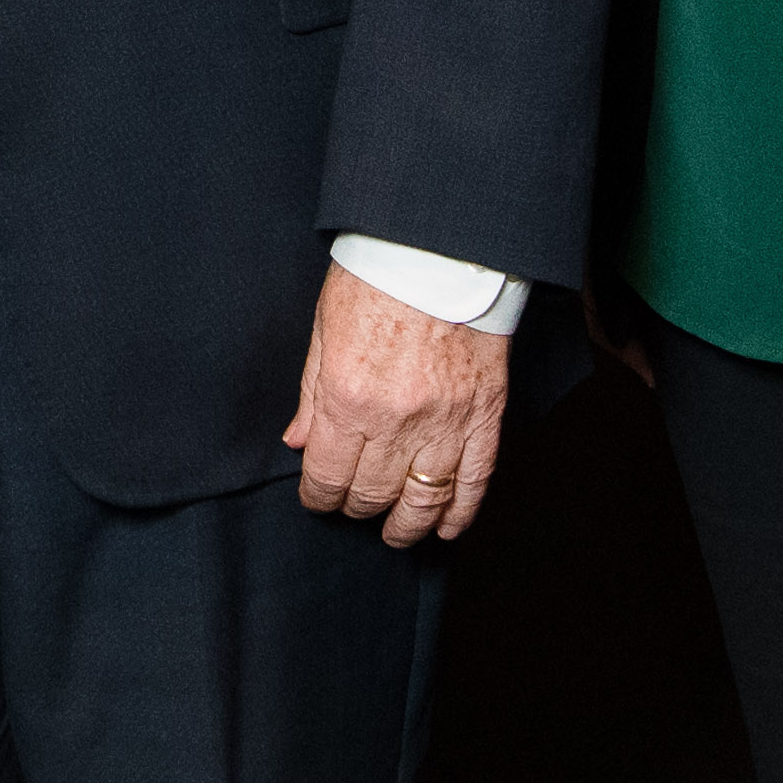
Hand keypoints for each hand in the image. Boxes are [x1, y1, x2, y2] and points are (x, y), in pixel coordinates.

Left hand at [289, 266, 513, 547]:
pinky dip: (460, 513)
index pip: (326, 476)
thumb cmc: (377, 277)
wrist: (445, 248)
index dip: (318, 497)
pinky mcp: (485, 416)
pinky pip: (474, 481)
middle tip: (355, 506)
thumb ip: (311, 393)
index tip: (319, 497)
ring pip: (423, 501)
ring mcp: (445, 421)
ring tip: (397, 533)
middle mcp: (395, 419)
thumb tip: (297, 443)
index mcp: (347, 396)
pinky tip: (447, 529)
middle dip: (357, 508)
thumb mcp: (325, 327)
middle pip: (371, 495)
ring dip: (406, 526)